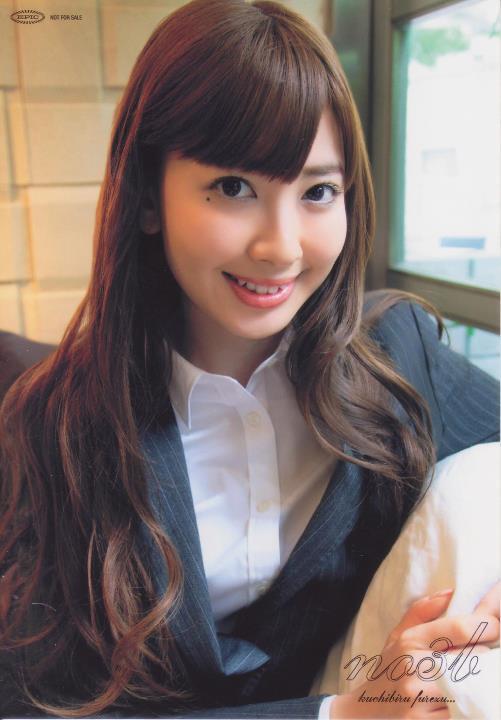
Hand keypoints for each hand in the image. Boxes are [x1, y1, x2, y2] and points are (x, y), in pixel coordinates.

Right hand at [329, 584, 499, 718]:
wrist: (367, 711)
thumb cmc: (389, 669)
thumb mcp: (398, 634)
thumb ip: (422, 611)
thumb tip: (450, 592)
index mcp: (411, 640)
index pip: (460, 628)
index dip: (486, 626)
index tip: (495, 627)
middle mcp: (415, 667)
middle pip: (473, 657)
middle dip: (484, 655)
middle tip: (481, 654)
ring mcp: (421, 697)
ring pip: (471, 687)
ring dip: (479, 683)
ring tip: (470, 677)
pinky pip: (462, 711)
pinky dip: (467, 705)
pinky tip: (460, 699)